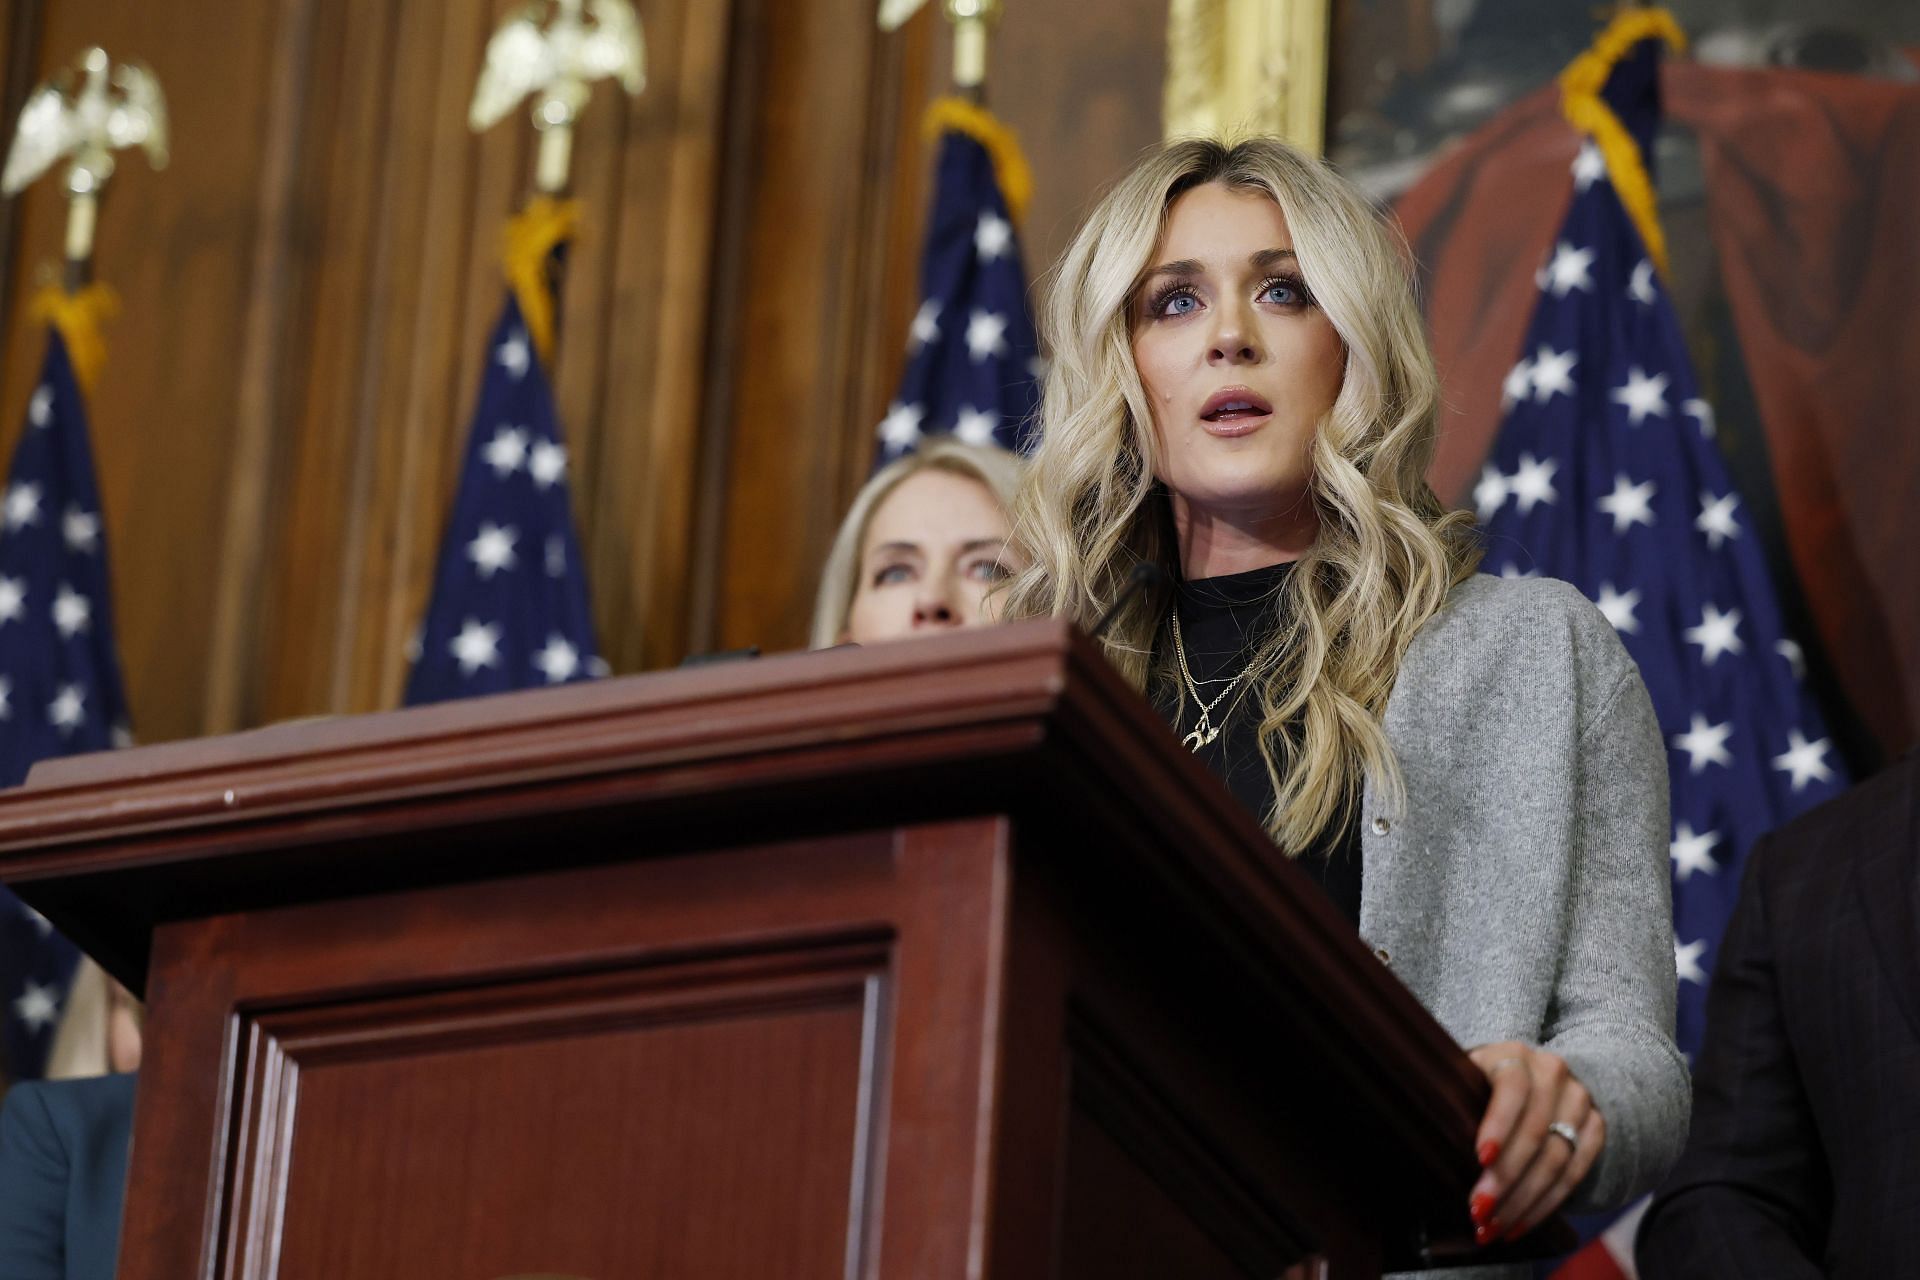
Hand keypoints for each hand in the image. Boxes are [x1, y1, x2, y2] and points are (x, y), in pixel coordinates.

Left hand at [1465, 1042, 1605, 1244]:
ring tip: (1493, 1228)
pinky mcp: (1595, 1128)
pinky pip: (1575, 1173)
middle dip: (1506, 1178)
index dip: (1498, 1124)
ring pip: (1557, 1158)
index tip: (1481, 1158)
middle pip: (1535, 1132)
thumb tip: (1429, 1140)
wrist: (1533, 1077)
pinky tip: (1518, 1226)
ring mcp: (1578, 1100)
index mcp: (1513, 1056)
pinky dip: (1546, 1205)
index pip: (1512, 1089)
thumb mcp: (1462, 1081)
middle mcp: (1552, 1073)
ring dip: (1523, 1201)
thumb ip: (1451, 1102)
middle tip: (1479, 1211)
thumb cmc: (1479, 1087)